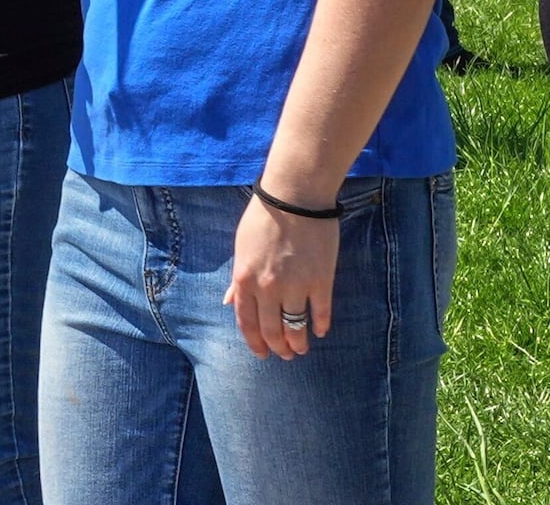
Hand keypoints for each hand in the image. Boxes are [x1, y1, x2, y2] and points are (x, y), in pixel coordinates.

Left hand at [230, 191, 340, 359]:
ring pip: (295, 327)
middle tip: (285, 354)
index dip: (255, 343)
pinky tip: (320, 330)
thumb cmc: (264, 217)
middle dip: (278, 347)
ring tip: (301, 349)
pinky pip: (320, 312)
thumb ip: (237, 279)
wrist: (295, 195)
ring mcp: (295, 286)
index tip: (262, 353)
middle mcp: (267, 288)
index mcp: (244, 279)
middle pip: (272, 330)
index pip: (247, 323)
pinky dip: (320, 325)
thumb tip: (228, 302)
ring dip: (298, 343)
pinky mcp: (320, 280)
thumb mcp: (241, 248)